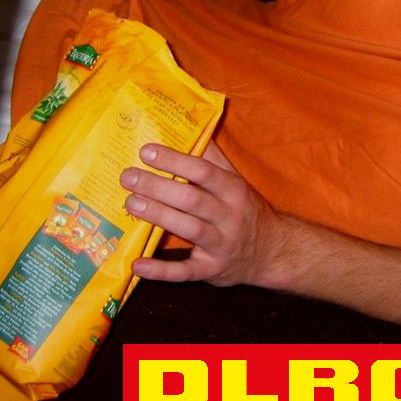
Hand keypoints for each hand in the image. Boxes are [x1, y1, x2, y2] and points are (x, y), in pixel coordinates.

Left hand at [120, 142, 285, 286]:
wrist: (272, 252)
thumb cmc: (246, 210)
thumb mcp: (236, 182)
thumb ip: (212, 159)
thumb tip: (189, 128)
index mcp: (234, 190)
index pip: (204, 171)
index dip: (175, 161)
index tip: (146, 152)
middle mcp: (230, 216)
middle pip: (193, 199)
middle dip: (158, 187)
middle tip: (128, 177)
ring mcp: (222, 244)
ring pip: (189, 229)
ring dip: (159, 216)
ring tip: (131, 203)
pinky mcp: (212, 270)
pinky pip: (185, 272)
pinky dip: (160, 270)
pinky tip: (137, 264)